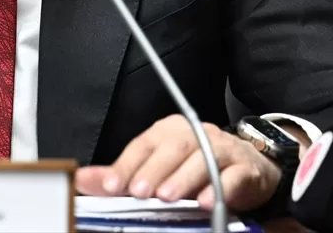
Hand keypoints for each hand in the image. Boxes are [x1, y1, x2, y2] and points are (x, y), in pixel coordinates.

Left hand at [75, 115, 281, 210]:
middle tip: (139, 191)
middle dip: (154, 169)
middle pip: (173, 147)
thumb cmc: (196, 167)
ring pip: (202, 158)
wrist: (249, 167)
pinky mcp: (245, 168)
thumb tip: (83, 179)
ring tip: (168, 197)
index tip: (111, 186)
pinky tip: (206, 202)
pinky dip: (219, 188)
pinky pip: (232, 176)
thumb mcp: (157, 168)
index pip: (144, 144)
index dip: (127, 164)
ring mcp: (222, 149)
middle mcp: (195, 134)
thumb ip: (122, 174)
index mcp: (169, 131)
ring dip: (183, 178)